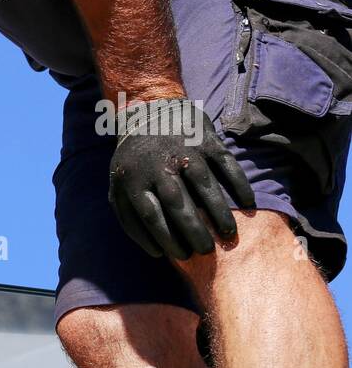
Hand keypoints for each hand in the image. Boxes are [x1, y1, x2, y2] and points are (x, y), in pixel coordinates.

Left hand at [108, 99, 255, 259]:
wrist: (148, 112)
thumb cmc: (135, 163)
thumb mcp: (119, 187)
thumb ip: (129, 217)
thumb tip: (154, 251)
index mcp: (134, 180)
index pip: (151, 216)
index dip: (167, 238)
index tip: (181, 255)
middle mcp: (158, 166)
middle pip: (177, 204)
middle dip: (194, 230)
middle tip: (207, 250)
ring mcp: (183, 150)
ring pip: (204, 185)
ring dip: (218, 212)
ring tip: (227, 234)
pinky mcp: (205, 139)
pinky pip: (226, 164)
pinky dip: (238, 184)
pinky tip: (248, 204)